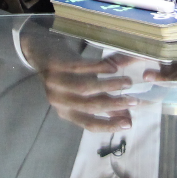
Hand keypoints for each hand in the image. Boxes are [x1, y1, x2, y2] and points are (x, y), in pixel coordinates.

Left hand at [20, 31, 134, 130]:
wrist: (41, 51)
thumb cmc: (68, 75)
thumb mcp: (85, 92)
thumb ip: (105, 103)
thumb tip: (128, 120)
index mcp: (66, 111)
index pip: (88, 124)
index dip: (109, 125)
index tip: (129, 124)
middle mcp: (59, 100)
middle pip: (90, 106)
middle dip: (114, 104)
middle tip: (134, 100)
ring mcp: (56, 83)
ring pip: (85, 88)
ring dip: (109, 86)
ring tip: (128, 82)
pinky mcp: (56, 65)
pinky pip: (78, 68)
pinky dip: (97, 68)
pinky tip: (113, 67)